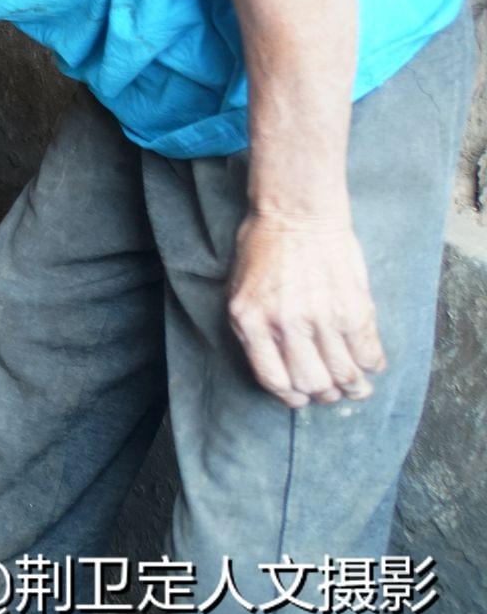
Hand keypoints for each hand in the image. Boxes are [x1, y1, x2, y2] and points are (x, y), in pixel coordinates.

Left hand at [227, 214, 383, 406]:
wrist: (296, 215)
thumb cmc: (264, 251)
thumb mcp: (241, 293)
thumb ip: (255, 333)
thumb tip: (280, 372)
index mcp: (251, 323)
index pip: (275, 381)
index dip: (292, 397)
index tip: (301, 398)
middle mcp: (286, 326)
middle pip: (312, 384)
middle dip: (325, 394)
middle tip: (332, 391)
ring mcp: (322, 319)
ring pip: (345, 375)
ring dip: (354, 387)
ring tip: (356, 386)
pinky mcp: (354, 309)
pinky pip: (369, 354)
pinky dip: (372, 365)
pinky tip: (368, 362)